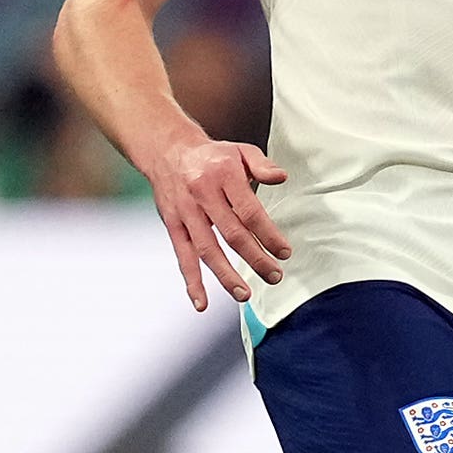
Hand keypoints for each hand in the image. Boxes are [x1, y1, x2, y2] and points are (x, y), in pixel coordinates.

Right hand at [146, 139, 292, 311]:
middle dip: (255, 258)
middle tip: (274, 276)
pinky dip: (192, 281)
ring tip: (244, 295)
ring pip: (207, 250)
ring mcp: (185, 212)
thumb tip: (281, 178)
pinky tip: (202, 302)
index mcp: (223, 176)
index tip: (284, 252)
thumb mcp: (239, 151)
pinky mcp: (172, 225)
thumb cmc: (212, 156)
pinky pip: (182, 256)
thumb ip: (261, 165)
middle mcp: (203, 195)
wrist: (168, 150)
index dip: (268, 234)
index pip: (249, 211)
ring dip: (226, 276)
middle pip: (231, 234)